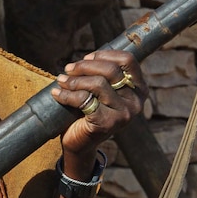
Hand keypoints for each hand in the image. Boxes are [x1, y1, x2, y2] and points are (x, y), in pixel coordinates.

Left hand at [51, 50, 145, 174]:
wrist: (80, 142)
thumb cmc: (90, 111)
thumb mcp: (101, 90)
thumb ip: (102, 74)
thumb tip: (86, 58)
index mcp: (139, 89)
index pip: (128, 60)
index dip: (104, 55)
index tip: (86, 58)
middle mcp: (136, 102)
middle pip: (111, 70)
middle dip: (85, 66)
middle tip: (68, 69)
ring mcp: (124, 114)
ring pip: (98, 83)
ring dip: (74, 80)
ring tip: (61, 81)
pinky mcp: (107, 123)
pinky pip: (85, 100)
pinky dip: (67, 95)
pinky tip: (57, 93)